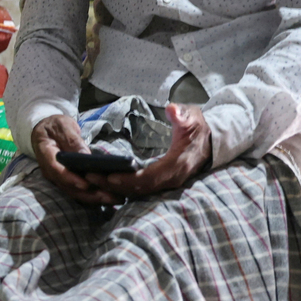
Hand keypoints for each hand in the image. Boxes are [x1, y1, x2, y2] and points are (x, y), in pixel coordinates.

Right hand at [30, 115, 119, 205]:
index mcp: (46, 155)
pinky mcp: (66, 180)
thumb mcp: (63, 127)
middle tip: (109, 197)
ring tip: (114, 199)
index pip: (56, 170)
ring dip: (93, 198)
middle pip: (67, 186)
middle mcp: (50, 171)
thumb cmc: (55, 126)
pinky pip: (78, 191)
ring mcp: (58, 177)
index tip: (85, 184)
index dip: (70, 179)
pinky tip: (108, 197)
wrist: (47, 131)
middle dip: (88, 194)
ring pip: (74, 192)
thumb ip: (72, 140)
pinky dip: (92, 195)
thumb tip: (85, 155)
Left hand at [88, 104, 211, 199]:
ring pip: (139, 191)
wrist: (211, 141)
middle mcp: (172, 178)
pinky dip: (124, 187)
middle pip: (140, 188)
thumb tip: (172, 109)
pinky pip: (141, 188)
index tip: (109, 176)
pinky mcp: (162, 182)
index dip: (129, 179)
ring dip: (116, 187)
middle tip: (89, 177)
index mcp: (178, 164)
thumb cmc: (198, 128)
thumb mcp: (192, 117)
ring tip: (92, 179)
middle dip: (114, 185)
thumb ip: (182, 115)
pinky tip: (106, 181)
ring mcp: (167, 182)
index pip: (150, 177)